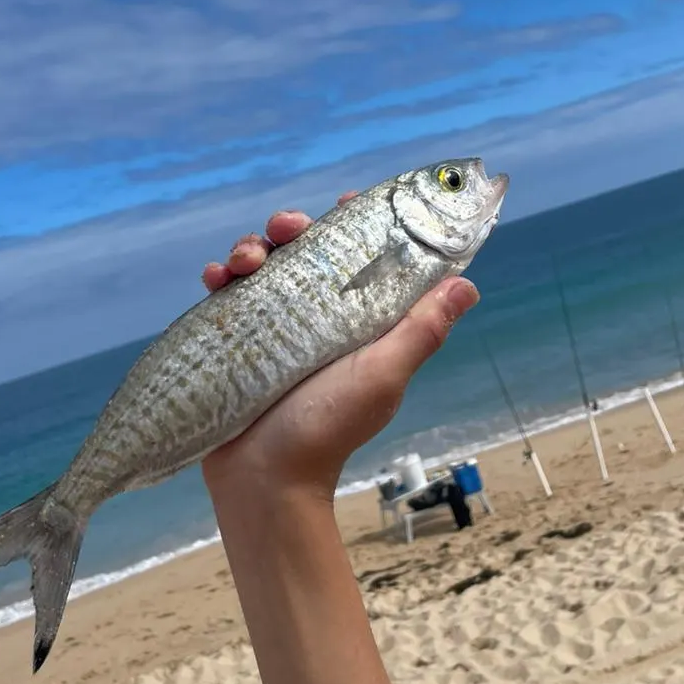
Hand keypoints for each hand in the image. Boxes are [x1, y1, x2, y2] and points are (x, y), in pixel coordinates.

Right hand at [200, 193, 479, 503]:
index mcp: (358, 321)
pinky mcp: (238, 341)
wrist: (263, 481)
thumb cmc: (328, 431)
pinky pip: (228, 295)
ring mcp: (275, 328)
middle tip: (286, 226)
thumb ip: (420, 332)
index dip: (358, 224)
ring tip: (242, 262)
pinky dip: (220, 277)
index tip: (347, 202)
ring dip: (252, 248)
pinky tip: (216, 279)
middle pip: (308, 251)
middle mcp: (318, 318)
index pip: (364, 258)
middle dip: (294, 227)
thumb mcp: (382, 377)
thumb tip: (468, 284)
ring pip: (265, 265)